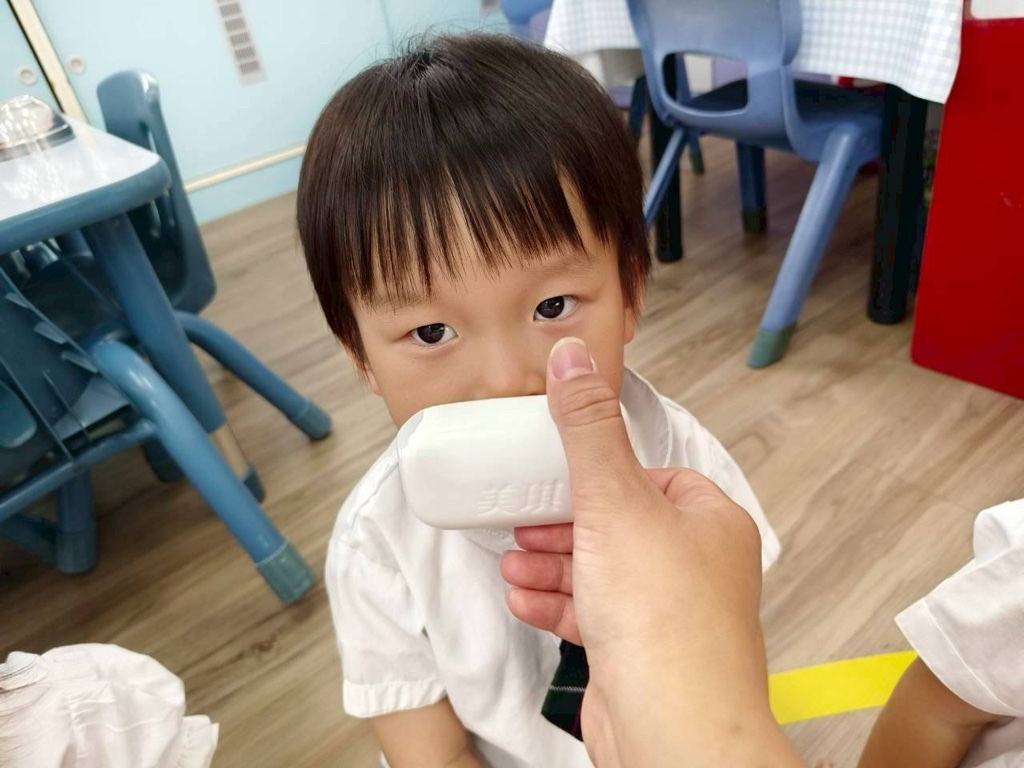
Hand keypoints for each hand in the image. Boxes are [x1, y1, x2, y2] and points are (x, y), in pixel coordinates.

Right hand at [500, 337, 802, 767]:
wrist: (673, 732)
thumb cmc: (665, 624)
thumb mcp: (614, 502)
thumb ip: (588, 430)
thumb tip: (574, 357)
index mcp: (708, 522)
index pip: (653, 475)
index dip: (602, 473)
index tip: (560, 472)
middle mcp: (696, 566)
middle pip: (619, 524)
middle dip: (562, 524)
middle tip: (524, 519)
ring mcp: (668, 614)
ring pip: (601, 571)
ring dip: (552, 565)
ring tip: (514, 562)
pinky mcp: (641, 655)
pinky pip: (593, 615)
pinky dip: (557, 604)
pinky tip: (524, 600)